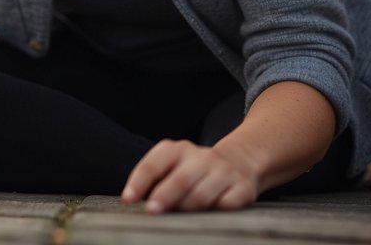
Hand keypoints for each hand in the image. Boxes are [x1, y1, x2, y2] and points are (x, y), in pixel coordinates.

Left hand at [121, 139, 259, 212]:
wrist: (239, 163)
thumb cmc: (194, 171)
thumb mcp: (173, 166)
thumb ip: (155, 180)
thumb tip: (134, 200)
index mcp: (176, 150)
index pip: (153, 164)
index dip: (139, 182)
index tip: (128, 199)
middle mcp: (201, 157)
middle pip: (179, 179)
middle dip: (163, 197)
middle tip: (152, 211)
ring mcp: (223, 172)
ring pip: (202, 194)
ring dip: (188, 209)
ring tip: (179, 219)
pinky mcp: (242, 187)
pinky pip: (228, 203)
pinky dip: (217, 211)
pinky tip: (211, 216)